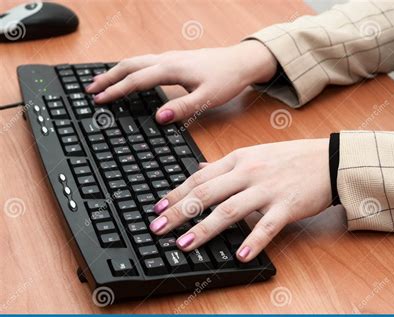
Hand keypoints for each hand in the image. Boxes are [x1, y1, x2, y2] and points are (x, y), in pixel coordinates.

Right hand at [85, 40, 276, 123]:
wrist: (241, 62)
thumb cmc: (226, 79)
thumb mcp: (208, 98)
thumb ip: (183, 108)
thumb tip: (159, 118)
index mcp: (171, 69)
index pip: (136, 81)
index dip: (116, 91)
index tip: (99, 100)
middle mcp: (167, 60)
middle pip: (129, 66)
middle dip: (107, 78)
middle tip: (89, 90)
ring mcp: (170, 58)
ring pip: (135, 61)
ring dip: (116, 71)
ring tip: (101, 82)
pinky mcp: (174, 60)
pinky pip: (144, 61)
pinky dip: (129, 69)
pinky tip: (128, 76)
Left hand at [149, 139, 330, 261]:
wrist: (327, 159)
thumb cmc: (290, 158)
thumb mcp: (253, 154)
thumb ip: (224, 164)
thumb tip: (198, 168)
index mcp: (238, 160)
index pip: (198, 177)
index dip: (175, 194)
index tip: (156, 209)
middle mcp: (248, 173)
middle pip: (206, 194)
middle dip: (178, 212)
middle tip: (157, 229)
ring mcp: (267, 190)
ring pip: (229, 210)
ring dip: (204, 229)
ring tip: (184, 244)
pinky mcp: (287, 206)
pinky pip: (267, 226)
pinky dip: (253, 241)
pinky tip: (240, 256)